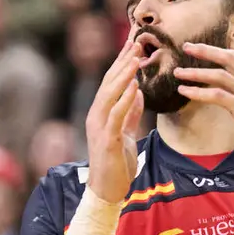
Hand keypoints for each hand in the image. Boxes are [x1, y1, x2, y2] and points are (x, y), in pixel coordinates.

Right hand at [84, 34, 144, 202]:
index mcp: (101, 113)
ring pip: (110, 95)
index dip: (122, 63)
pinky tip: (134, 88)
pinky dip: (125, 100)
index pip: (112, 82)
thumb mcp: (126, 134)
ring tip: (135, 58)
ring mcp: (99, 127)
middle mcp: (96, 116)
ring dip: (123, 75)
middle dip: (123, 62)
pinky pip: (116, 116)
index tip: (134, 44)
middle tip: (136, 42)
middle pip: (109, 83)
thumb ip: (130, 113)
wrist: (106, 192)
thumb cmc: (116, 165)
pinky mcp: (106, 140)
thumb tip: (137, 92)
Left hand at [174, 43, 233, 175]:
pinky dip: (199, 92)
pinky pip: (218, 96)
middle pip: (229, 59)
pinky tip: (185, 92)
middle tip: (185, 47)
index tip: (195, 47)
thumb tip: (222, 91)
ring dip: (196, 73)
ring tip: (178, 73)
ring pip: (221, 76)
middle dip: (205, 51)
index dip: (214, 50)